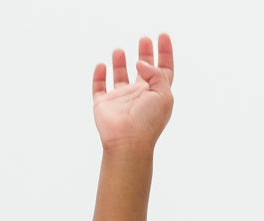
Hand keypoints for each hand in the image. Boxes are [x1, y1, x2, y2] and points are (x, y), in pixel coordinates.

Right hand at [92, 33, 174, 152]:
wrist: (128, 142)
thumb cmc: (148, 122)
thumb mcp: (164, 94)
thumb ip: (156, 73)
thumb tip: (140, 62)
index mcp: (156, 94)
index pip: (163, 70)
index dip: (165, 52)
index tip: (163, 36)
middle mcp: (139, 95)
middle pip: (143, 71)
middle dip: (145, 54)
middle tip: (144, 39)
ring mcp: (121, 100)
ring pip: (120, 77)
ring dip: (120, 63)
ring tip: (120, 50)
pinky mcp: (103, 105)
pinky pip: (99, 87)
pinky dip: (99, 76)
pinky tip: (101, 66)